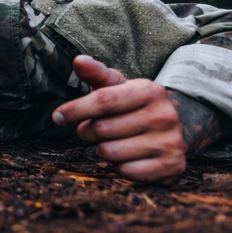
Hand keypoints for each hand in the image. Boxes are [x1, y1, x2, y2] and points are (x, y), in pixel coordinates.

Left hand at [52, 55, 187, 181]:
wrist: (174, 128)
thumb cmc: (132, 104)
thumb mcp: (117, 86)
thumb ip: (96, 74)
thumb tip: (78, 61)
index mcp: (150, 91)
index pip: (104, 101)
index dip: (76, 110)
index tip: (57, 116)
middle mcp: (165, 116)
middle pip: (102, 129)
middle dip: (88, 130)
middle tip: (95, 128)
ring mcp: (171, 142)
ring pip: (110, 153)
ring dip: (102, 149)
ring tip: (113, 140)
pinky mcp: (172, 165)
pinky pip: (126, 171)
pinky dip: (119, 166)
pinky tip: (128, 155)